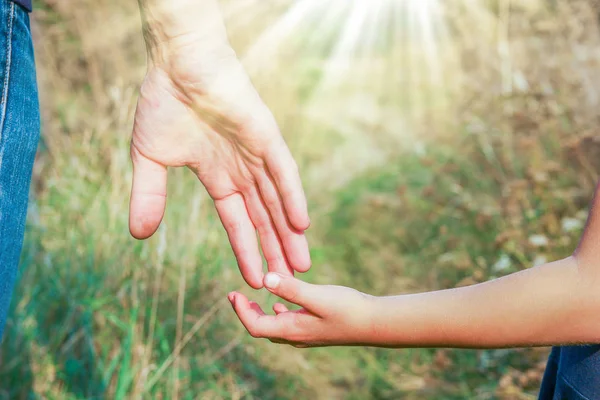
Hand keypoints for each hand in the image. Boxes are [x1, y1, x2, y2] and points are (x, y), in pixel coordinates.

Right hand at [128, 37, 310, 288]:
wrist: (176, 64)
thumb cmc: (164, 104)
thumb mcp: (149, 160)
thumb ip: (149, 196)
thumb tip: (138, 235)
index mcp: (219, 177)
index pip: (237, 222)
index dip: (246, 250)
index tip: (255, 279)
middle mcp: (242, 171)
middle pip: (263, 219)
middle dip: (275, 250)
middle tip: (289, 283)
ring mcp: (256, 154)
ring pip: (277, 201)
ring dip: (289, 233)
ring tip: (300, 265)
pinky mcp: (265, 136)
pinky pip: (282, 170)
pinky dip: (291, 196)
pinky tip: (300, 222)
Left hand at [228, 273, 374, 346]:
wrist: (375, 323)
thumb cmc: (348, 309)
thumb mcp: (318, 296)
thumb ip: (292, 288)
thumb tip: (265, 279)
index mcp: (292, 329)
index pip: (255, 326)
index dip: (241, 311)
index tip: (233, 294)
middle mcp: (296, 336)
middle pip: (262, 328)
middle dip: (247, 313)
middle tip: (236, 296)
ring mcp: (307, 334)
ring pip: (275, 327)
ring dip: (262, 313)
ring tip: (253, 298)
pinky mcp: (316, 329)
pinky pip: (289, 324)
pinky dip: (279, 312)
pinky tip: (283, 302)